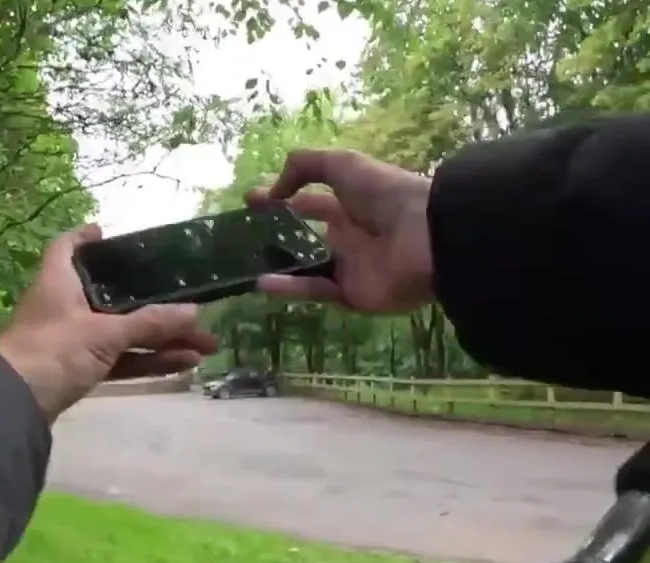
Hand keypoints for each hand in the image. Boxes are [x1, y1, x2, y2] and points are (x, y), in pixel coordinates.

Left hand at [0, 224, 217, 422]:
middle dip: (156, 304)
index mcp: (59, 282)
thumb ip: (149, 324)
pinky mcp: (76, 370)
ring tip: (205, 346)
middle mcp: (63, 305)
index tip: (110, 233)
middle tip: (195, 308)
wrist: (13, 404)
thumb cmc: (53, 351)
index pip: (67, 247)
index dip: (86, 237)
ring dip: (161, 339)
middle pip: (114, 296)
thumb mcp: (105, 333)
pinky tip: (183, 364)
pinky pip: (119, 359)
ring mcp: (70, 340)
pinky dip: (147, 360)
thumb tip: (194, 312)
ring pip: (123, 333)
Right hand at [245, 149, 435, 312]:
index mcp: (350, 205)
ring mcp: (349, 268)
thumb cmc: (386, 195)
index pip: (308, 203)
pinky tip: (260, 282)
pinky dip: (289, 288)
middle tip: (239, 235)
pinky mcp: (351, 295)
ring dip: (276, 265)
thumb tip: (273, 190)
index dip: (280, 199)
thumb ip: (304, 166)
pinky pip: (315, 291)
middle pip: (304, 239)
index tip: (250, 201)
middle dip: (274, 236)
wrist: (425, 237)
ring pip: (304, 268)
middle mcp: (348, 237)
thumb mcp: (344, 165)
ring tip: (243, 263)